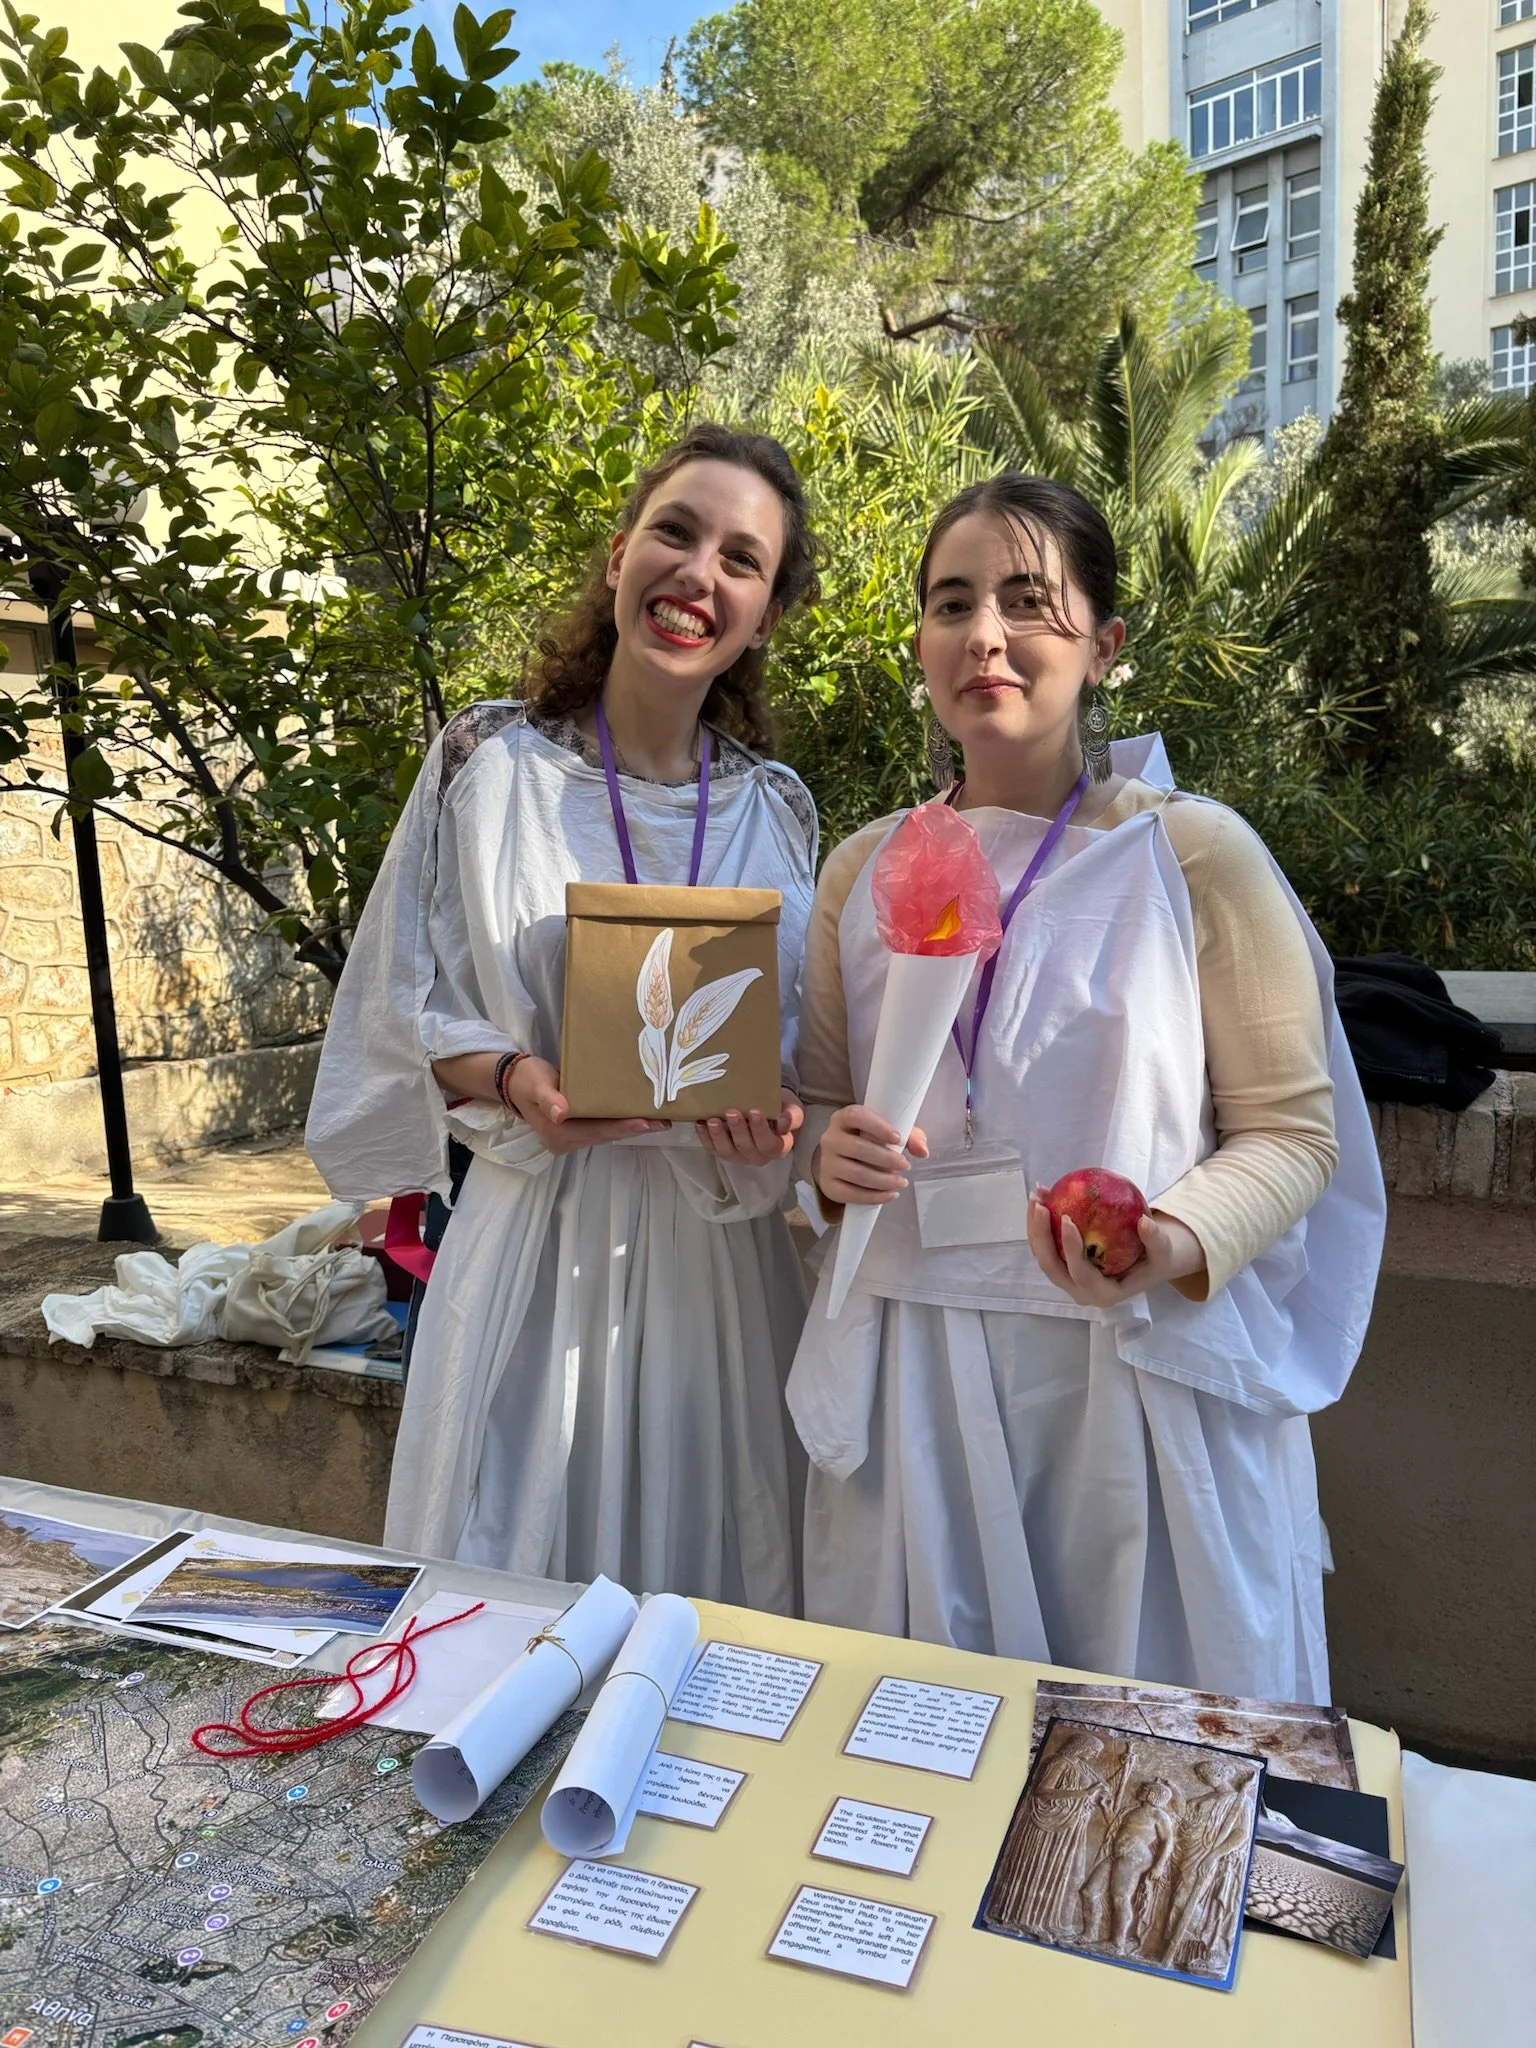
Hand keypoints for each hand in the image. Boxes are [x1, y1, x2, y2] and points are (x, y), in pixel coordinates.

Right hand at [505, 1055, 669, 1154]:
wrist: (514, 1082)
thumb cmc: (527, 1079)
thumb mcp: (536, 1084)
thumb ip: (549, 1098)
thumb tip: (561, 1113)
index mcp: (557, 1133)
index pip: (597, 1130)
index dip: (623, 1127)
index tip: (647, 1122)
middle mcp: (565, 1142)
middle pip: (606, 1136)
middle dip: (636, 1129)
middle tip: (665, 1121)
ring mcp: (570, 1140)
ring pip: (606, 1134)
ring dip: (631, 1128)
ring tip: (658, 1120)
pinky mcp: (575, 1132)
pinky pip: (602, 1129)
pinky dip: (620, 1123)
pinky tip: (638, 1117)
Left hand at [696, 1090, 804, 1166]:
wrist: (767, 1108)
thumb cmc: (781, 1109)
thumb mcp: (792, 1109)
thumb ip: (792, 1116)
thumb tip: (783, 1122)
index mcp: (778, 1148)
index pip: (770, 1145)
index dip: (761, 1131)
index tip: (754, 1112)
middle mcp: (758, 1156)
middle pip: (747, 1148)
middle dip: (738, 1130)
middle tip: (731, 1112)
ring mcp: (739, 1156)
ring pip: (727, 1152)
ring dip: (719, 1136)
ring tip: (713, 1120)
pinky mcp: (723, 1151)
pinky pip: (713, 1148)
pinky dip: (705, 1137)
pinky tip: (701, 1123)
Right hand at [814, 1106, 929, 1206]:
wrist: (842, 1160)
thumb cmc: (869, 1141)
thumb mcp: (889, 1132)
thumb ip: (910, 1137)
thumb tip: (922, 1151)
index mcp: (843, 1119)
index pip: (856, 1116)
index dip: (877, 1127)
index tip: (898, 1138)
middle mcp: (830, 1139)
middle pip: (857, 1148)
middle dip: (886, 1159)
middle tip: (906, 1166)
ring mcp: (826, 1163)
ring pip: (856, 1174)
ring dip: (883, 1181)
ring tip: (901, 1182)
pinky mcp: (828, 1184)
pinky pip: (850, 1194)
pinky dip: (873, 1197)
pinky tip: (890, 1194)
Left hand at [1026, 1192, 1205, 1307]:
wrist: (1149, 1262)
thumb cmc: (1156, 1259)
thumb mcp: (1164, 1252)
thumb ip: (1156, 1240)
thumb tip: (1144, 1222)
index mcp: (1103, 1293)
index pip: (1081, 1274)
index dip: (1070, 1249)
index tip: (1067, 1219)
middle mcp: (1081, 1290)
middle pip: (1051, 1267)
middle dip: (1040, 1236)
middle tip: (1041, 1205)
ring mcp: (1069, 1279)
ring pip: (1043, 1256)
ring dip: (1034, 1227)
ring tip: (1036, 1196)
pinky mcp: (1064, 1265)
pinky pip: (1046, 1245)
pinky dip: (1041, 1223)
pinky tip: (1042, 1196)